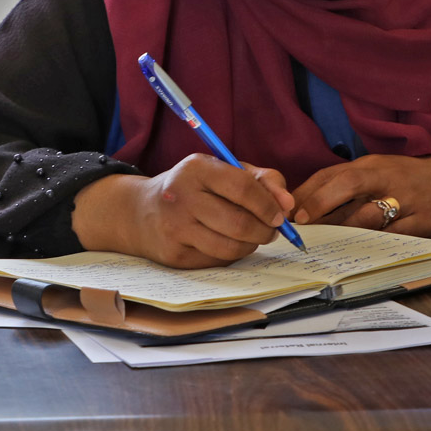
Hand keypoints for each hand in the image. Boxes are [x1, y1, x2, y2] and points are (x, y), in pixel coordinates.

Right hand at [71, 155, 294, 267]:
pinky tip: (228, 244)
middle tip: (271, 231)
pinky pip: (217, 261)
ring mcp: (175, 228)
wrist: (141, 212)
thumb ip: (262, 180)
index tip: (281, 215)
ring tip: (252, 238)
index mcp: (196, 168)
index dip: (269, 205)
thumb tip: (288, 205)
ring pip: (230, 247)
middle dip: (265, 231)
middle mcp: (182, 196)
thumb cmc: (195, 188)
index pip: (243, 188)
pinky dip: (231, 256)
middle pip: (239, 223)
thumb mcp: (224, 171)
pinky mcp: (173, 254)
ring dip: (251, 246)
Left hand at [289, 153, 430, 236]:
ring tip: (322, 246)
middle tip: (301, 226)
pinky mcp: (424, 224)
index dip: (311, 192)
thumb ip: (340, 183)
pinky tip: (356, 256)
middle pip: (350, 185)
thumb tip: (297, 204)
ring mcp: (408, 201)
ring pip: (369, 217)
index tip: (290, 211)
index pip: (335, 173)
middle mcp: (389, 177)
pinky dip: (374, 248)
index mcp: (373, 164)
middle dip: (322, 204)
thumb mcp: (375, 171)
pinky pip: (394, 240)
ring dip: (342, 232)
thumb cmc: (405, 180)